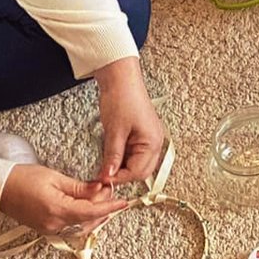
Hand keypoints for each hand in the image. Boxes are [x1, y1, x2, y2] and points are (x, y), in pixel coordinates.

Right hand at [0, 164, 129, 236]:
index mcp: (57, 210)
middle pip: (88, 221)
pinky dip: (81, 216)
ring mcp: (49, 228)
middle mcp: (54, 224)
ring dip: (93, 213)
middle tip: (109, 192)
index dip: (109, 207)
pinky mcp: (45, 228)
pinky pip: (70, 226)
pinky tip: (85, 205)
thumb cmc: (21, 179)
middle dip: (102, 208)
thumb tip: (99, 190)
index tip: (123, 202)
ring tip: (99, 197)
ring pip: (80, 225)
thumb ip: (79, 187)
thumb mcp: (54, 178)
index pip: (91, 212)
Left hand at [94, 57, 165, 184]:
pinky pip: (135, 154)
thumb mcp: (114, 131)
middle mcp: (155, 143)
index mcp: (152, 143)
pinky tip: (112, 157)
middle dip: (122, 176)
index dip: (119, 178)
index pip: (137, 172)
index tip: (103, 180)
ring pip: (137, 164)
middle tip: (104, 176)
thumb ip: (113, 156)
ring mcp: (150, 139)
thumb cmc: (122, 98)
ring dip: (123, 168)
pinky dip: (123, 159)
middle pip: (141, 171)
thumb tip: (108, 176)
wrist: (121, 78)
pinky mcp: (142, 135)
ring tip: (106, 166)